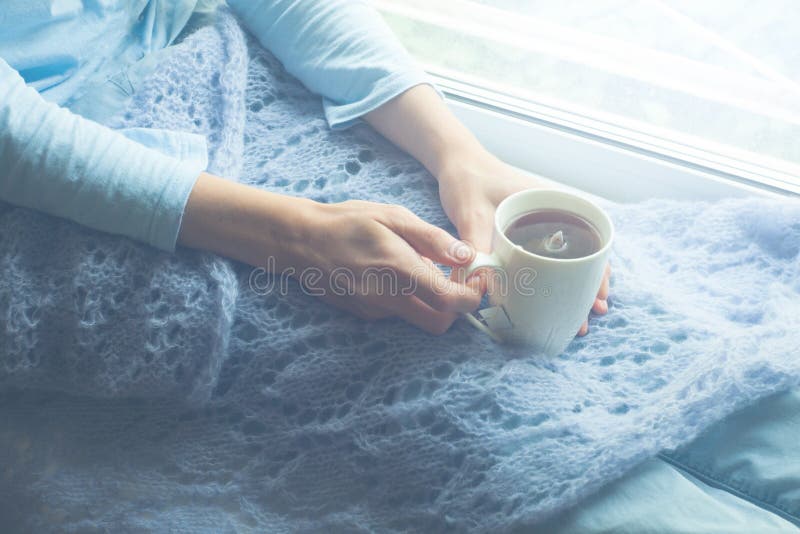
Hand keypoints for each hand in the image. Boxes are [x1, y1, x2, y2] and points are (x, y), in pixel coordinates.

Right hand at [179, 174, 483, 334]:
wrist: (300, 240)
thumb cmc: (348, 222)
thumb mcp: (393, 217)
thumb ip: (432, 239)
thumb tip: (467, 255)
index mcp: (401, 272)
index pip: (452, 303)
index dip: (472, 297)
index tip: (476, 281)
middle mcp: (390, 299)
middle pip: (440, 324)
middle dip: (456, 309)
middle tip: (456, 281)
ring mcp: (375, 310)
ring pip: (419, 319)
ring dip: (432, 303)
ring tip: (425, 269)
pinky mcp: (364, 313)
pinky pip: (398, 313)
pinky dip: (409, 299)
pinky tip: (399, 274)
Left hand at [436, 149, 610, 335]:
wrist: (458, 164)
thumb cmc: (468, 181)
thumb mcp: (470, 213)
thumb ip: (476, 246)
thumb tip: (482, 286)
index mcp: (552, 202)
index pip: (591, 239)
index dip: (599, 272)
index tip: (598, 298)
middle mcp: (554, 212)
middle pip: (585, 253)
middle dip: (591, 286)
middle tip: (590, 317)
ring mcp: (544, 223)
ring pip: (570, 258)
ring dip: (576, 285)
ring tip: (579, 317)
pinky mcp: (529, 232)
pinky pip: (550, 257)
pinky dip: (555, 277)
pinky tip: (553, 299)